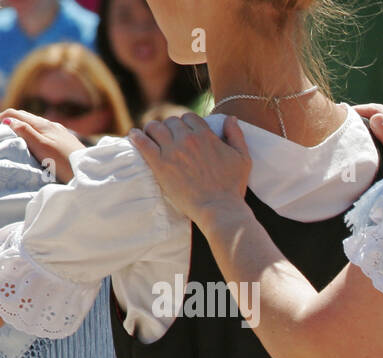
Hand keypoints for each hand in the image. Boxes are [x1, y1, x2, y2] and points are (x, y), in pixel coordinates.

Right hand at [0, 109, 83, 182]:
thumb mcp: (41, 146)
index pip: (16, 113)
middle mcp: (52, 125)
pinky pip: (45, 133)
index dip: (2, 118)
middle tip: (3, 133)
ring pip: (35, 125)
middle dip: (11, 121)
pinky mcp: (66, 141)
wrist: (90, 171)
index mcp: (43, 124)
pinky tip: (34, 143)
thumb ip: (25, 132)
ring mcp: (60, 132)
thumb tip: (9, 120)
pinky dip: (34, 134)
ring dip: (23, 127)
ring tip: (15, 138)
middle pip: (25, 117)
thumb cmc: (64, 161)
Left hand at [129, 114, 251, 227]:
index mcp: (206, 136)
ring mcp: (172, 151)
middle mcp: (188, 139)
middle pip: (171, 121)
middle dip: (170, 127)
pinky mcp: (160, 164)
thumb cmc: (233, 187)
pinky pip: (142, 142)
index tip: (185, 132)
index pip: (189, 118)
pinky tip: (134, 136)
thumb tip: (231, 118)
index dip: (187, 124)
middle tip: (168, 138)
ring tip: (151, 136)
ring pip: (154, 127)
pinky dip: (136, 136)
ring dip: (152, 129)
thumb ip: (236, 136)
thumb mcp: (243, 159)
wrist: (219, 208)